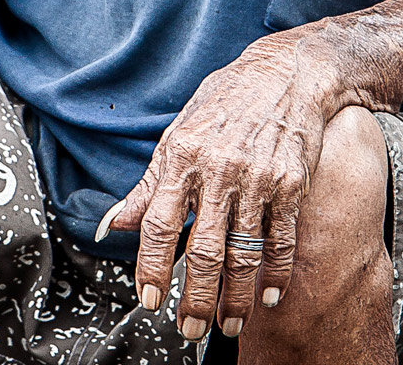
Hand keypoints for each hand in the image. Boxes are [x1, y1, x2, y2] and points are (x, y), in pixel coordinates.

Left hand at [97, 36, 334, 338]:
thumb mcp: (178, 133)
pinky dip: (275, 275)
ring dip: (235, 299)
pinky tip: (267, 297)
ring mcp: (258, 178)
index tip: (150, 298)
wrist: (285, 72)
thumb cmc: (226, 102)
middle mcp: (219, 167)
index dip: (152, 266)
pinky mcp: (291, 184)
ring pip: (244, 254)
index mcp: (183, 154)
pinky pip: (281, 240)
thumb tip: (111, 225)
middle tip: (188, 330)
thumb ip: (148, 186)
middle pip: (205, 250)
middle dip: (195, 299)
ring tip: (226, 326)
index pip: (160, 223)